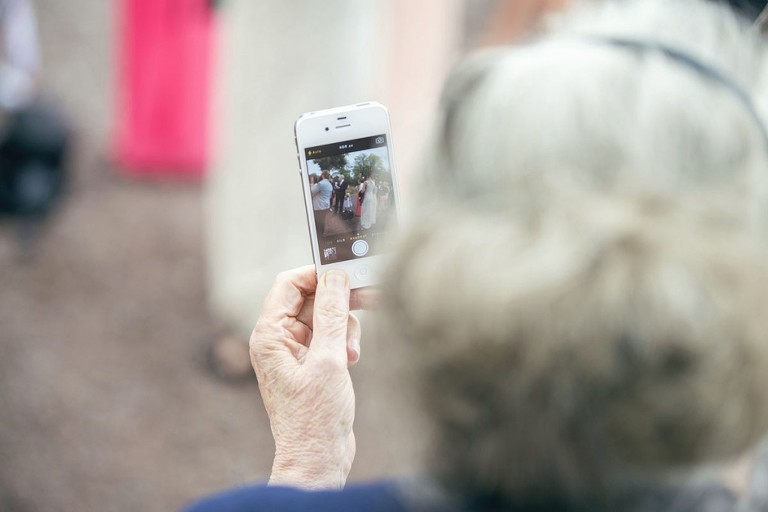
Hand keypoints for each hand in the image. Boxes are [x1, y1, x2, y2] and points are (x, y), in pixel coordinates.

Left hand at [250, 266, 369, 488]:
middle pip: (311, 298)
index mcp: (270, 336)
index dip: (318, 275)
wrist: (318, 458)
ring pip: (325, 316)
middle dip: (339, 301)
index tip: (346, 274)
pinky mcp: (312, 363)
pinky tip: (351, 360)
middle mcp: (279, 340)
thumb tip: (336, 277)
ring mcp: (296, 352)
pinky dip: (345, 342)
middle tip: (369, 297)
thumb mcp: (327, 360)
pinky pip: (330, 336)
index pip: (289, 284)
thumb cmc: (314, 418)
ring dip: (345, 327)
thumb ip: (331, 314)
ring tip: (351, 352)